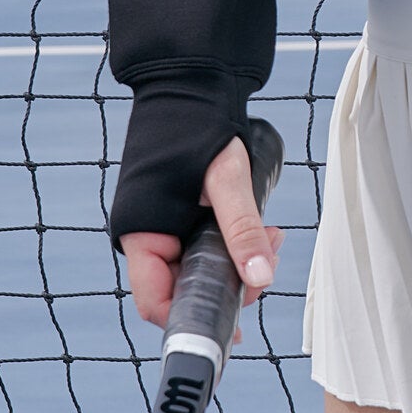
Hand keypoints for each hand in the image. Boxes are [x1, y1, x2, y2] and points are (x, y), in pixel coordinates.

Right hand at [119, 134, 282, 327]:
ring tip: (271, 240)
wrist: (190, 86)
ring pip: (202, 270)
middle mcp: (147, 237)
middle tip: (266, 269)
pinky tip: (263, 232)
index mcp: (140, 232)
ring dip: (239, 264)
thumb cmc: (197, 126)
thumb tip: (259, 278)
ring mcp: (164, 229)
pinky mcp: (181, 221)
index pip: (156, 300)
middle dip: (231, 286)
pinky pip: (207, 249)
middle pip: (185, 289)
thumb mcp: (227, 180)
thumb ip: (242, 229)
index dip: (193, 318)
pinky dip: (236, 246)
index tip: (231, 326)